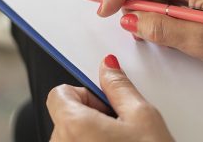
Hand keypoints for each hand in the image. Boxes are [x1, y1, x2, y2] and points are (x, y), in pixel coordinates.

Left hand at [47, 54, 173, 141]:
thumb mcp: (143, 116)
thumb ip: (119, 86)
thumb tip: (108, 67)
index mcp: (73, 125)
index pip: (60, 93)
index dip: (85, 94)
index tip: (105, 104)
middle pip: (65, 117)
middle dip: (90, 118)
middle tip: (119, 130)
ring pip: (70, 138)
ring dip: (90, 139)